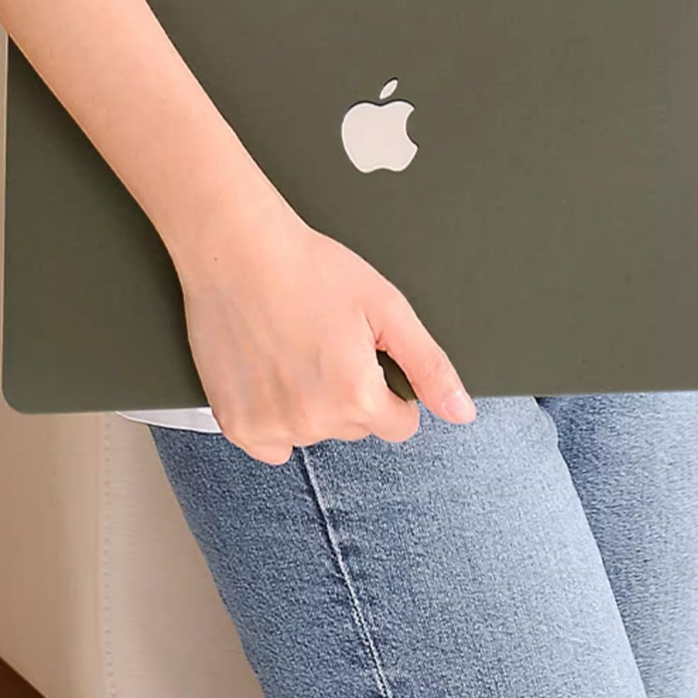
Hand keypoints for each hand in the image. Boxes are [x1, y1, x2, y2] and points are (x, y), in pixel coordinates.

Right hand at [172, 189, 476, 464]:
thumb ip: (429, 366)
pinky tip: (270, 374)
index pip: (399, 425)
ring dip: (311, 403)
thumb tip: (462, 413)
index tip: (366, 355)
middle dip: (350, 392)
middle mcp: (313, 420)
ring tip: (294, 348)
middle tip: (326, 341)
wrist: (236, 251)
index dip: (389, 388)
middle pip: (356, 428)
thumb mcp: (386, 308)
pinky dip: (274, 418)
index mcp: (356, 396)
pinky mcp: (236, 424)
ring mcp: (270, 426)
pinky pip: (271, 446)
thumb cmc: (309, 268)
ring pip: (314, 433)